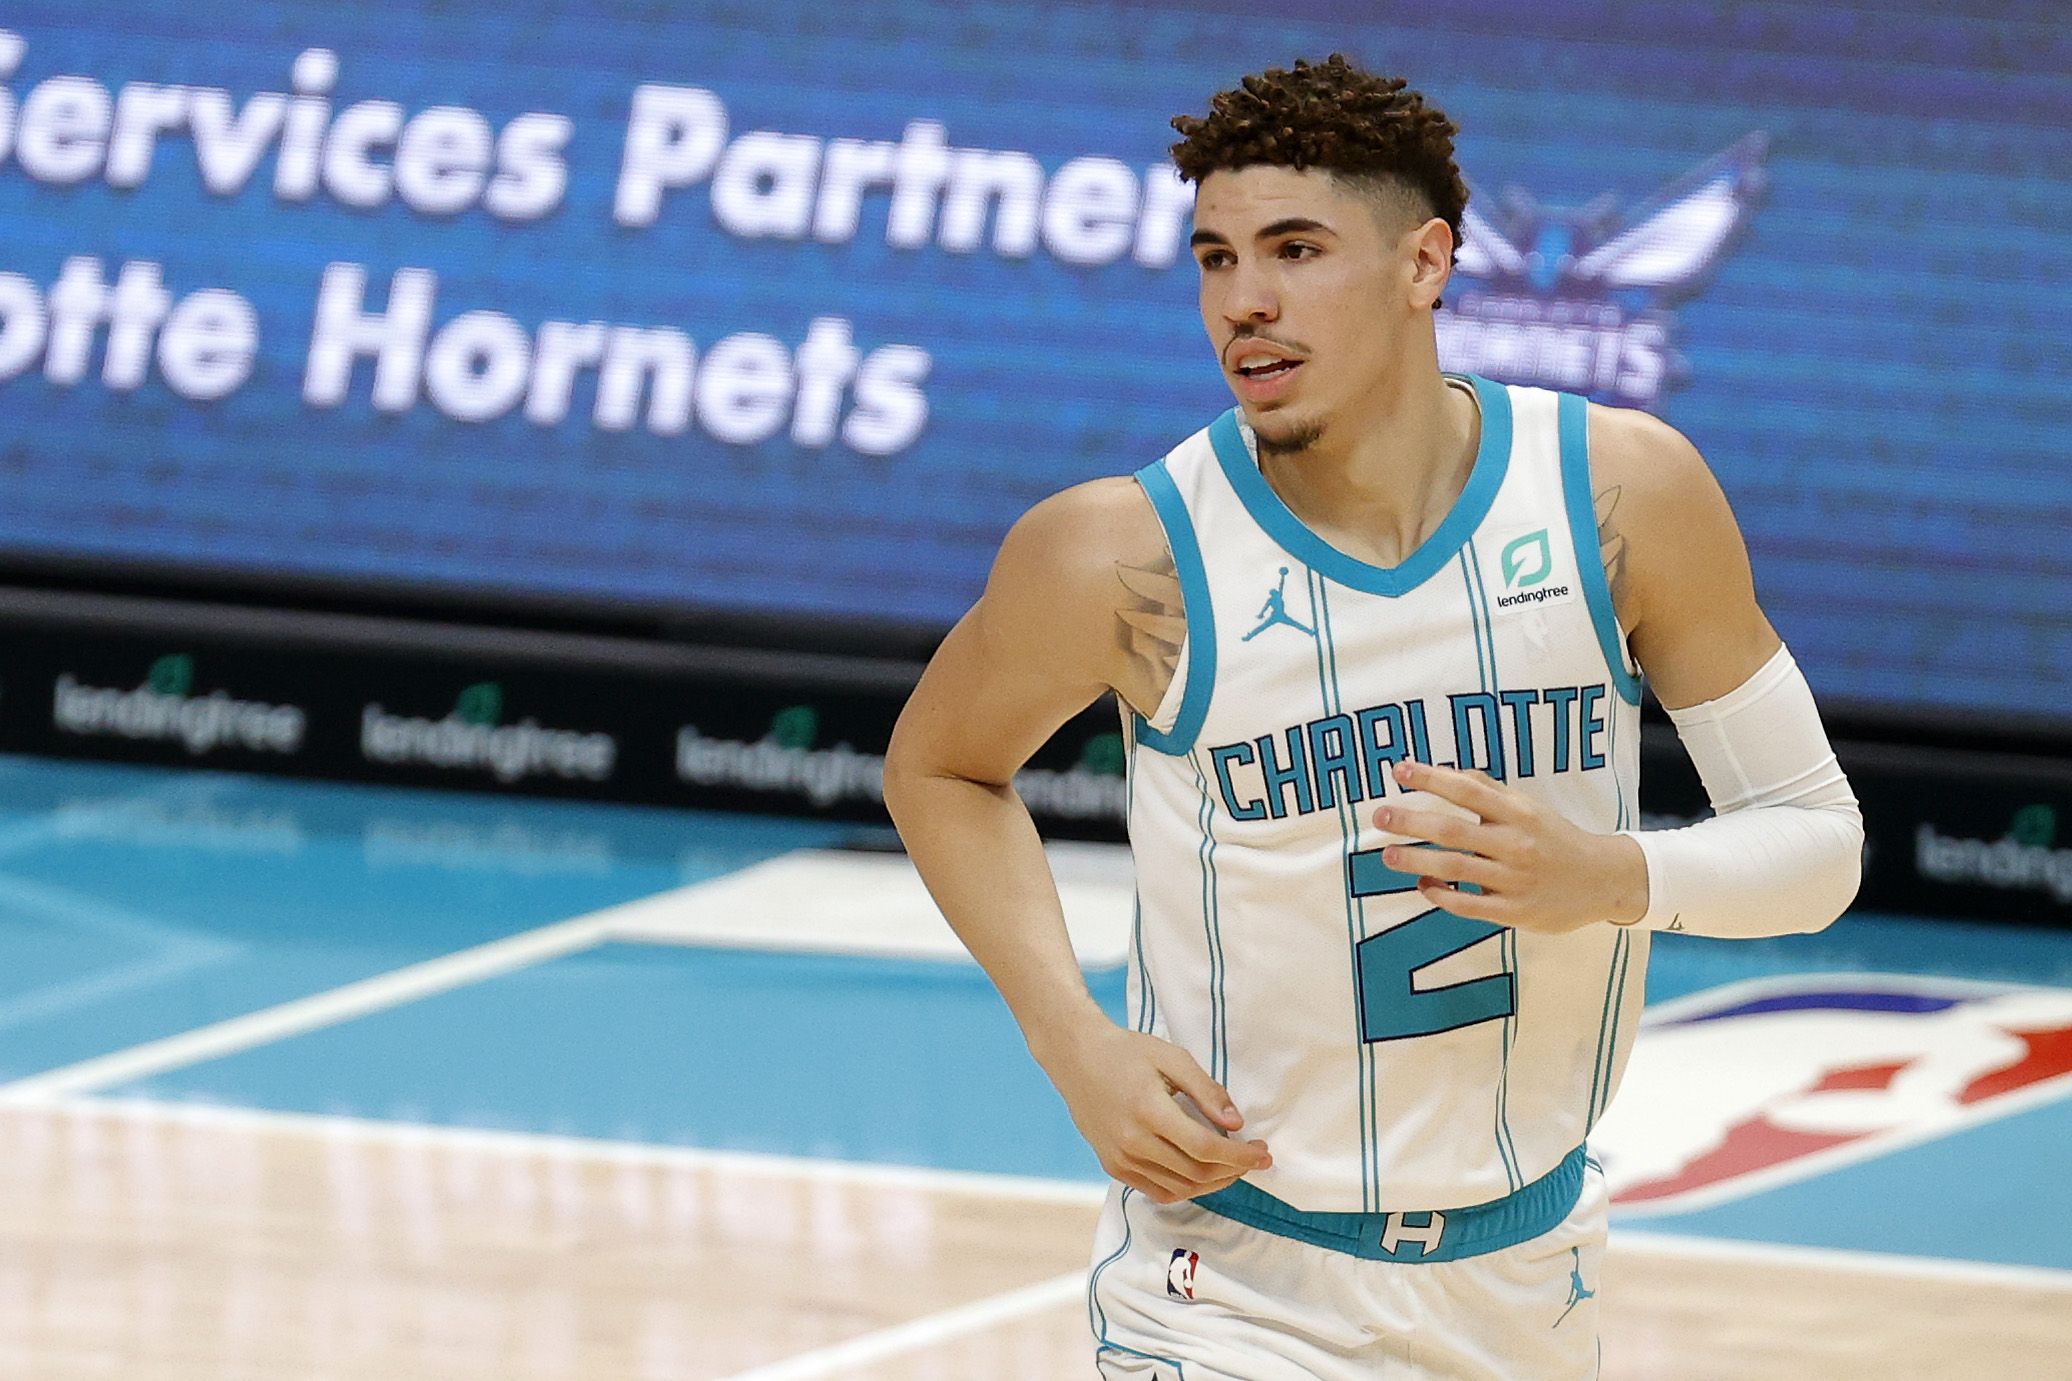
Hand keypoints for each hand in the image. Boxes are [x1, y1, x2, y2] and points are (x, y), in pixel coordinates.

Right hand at [1032, 1016, 1271, 1203]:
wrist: (1076, 1058)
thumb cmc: (1127, 1052)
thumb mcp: (1172, 1057)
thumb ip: (1207, 1091)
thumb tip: (1237, 1124)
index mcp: (1149, 1111)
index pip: (1205, 1148)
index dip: (1241, 1156)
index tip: (1263, 1154)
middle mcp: (1133, 1141)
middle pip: (1196, 1172)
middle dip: (1234, 1170)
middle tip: (1254, 1157)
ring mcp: (1120, 1158)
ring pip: (1180, 1188)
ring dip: (1213, 1182)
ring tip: (1232, 1166)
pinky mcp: (1113, 1166)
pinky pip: (1157, 1191)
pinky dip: (1185, 1188)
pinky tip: (1201, 1172)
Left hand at [1368, 759, 1648, 933]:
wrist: (1603, 880)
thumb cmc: (1556, 839)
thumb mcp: (1529, 808)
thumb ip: (1490, 791)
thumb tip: (1445, 772)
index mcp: (1517, 812)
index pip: (1467, 789)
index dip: (1430, 778)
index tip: (1399, 770)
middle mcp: (1514, 843)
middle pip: (1453, 830)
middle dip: (1411, 822)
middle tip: (1379, 816)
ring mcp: (1514, 879)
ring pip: (1456, 868)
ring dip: (1416, 861)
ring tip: (1388, 856)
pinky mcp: (1514, 911)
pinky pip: (1468, 904)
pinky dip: (1441, 895)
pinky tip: (1423, 886)